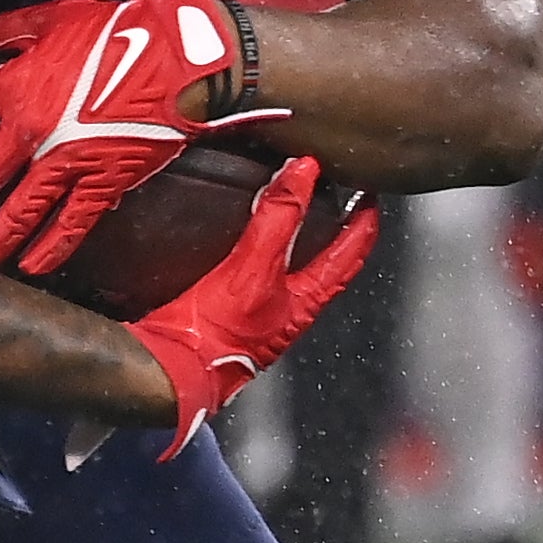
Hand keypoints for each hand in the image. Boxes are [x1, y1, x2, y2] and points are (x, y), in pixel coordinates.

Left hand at [0, 0, 274, 273]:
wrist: (183, 62)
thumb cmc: (118, 32)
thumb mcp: (53, 19)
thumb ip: (2, 31)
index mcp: (15, 91)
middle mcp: (32, 134)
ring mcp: (68, 163)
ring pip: (20, 211)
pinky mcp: (105, 182)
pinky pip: (73, 223)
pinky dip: (53, 247)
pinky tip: (33, 268)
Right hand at [124, 156, 378, 457]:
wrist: (171, 370)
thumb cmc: (217, 336)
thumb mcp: (253, 269)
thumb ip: (277, 219)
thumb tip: (301, 173)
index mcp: (307, 300)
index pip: (352, 254)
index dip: (365, 221)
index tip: (371, 193)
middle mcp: (289, 306)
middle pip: (326, 261)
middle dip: (337, 228)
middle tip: (340, 195)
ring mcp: (259, 310)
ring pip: (290, 266)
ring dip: (296, 236)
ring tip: (292, 207)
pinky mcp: (228, 308)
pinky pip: (253, 269)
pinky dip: (256, 247)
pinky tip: (236, 238)